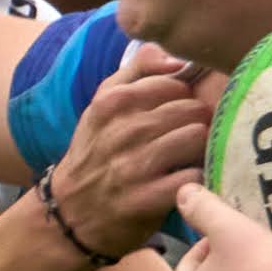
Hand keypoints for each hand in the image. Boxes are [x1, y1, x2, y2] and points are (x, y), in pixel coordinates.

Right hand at [47, 60, 212, 258]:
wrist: (69, 213)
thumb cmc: (96, 152)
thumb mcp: (103, 105)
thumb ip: (137, 70)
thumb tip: (174, 57)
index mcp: (112, 102)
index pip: (173, 83)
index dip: (186, 97)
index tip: (182, 111)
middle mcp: (122, 131)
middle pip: (190, 109)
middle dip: (200, 121)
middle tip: (195, 134)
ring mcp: (133, 166)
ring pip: (194, 138)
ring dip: (202, 147)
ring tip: (195, 155)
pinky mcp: (145, 199)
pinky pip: (192, 177)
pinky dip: (199, 177)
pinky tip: (193, 180)